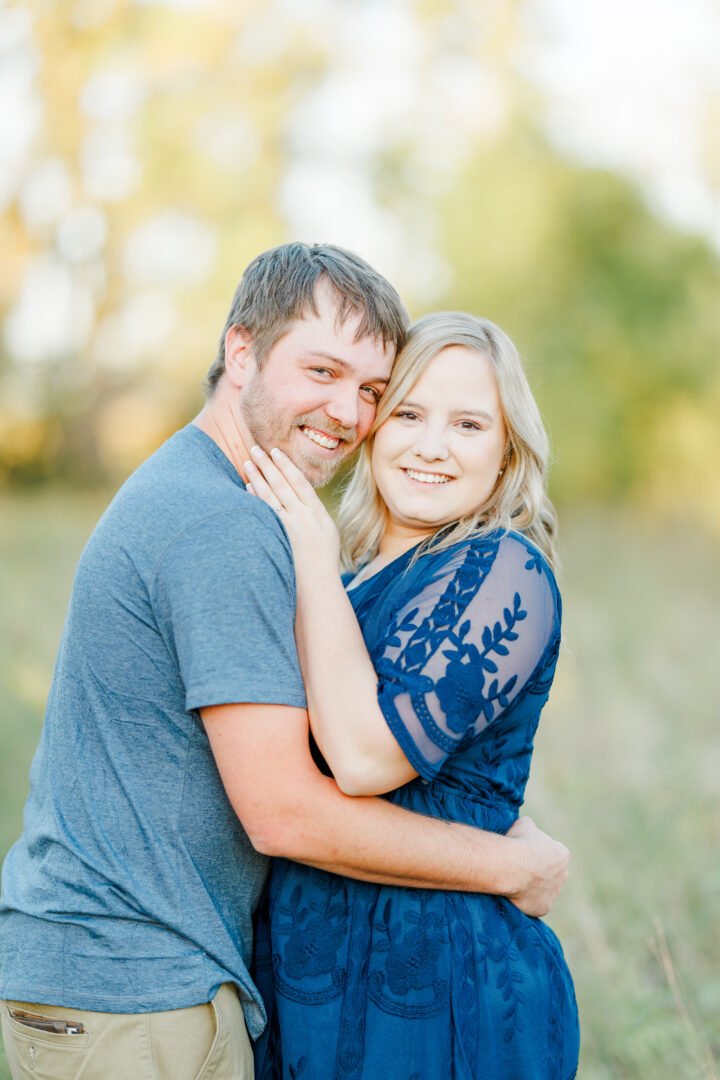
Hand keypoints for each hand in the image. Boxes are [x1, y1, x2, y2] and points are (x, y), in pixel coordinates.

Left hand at [244, 445, 340, 572]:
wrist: (316, 582)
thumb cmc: (323, 556)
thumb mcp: (326, 529)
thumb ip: (313, 511)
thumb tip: (300, 494)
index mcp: (317, 512)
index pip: (299, 482)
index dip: (286, 465)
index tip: (276, 451)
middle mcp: (302, 517)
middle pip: (282, 484)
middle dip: (268, 464)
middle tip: (255, 449)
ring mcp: (289, 527)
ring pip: (270, 496)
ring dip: (258, 477)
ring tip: (247, 462)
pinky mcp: (277, 537)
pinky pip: (264, 513)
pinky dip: (255, 498)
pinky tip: (247, 487)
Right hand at [504, 816, 568, 917]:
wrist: (511, 867)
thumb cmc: (518, 843)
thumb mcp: (524, 824)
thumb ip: (530, 828)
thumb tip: (527, 829)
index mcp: (562, 854)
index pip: (553, 853)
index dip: (538, 852)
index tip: (525, 851)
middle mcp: (563, 874)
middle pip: (552, 873)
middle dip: (540, 871)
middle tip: (521, 867)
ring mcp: (554, 893)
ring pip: (544, 890)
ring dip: (534, 887)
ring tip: (515, 881)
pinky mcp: (544, 908)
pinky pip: (536, 904)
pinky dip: (527, 900)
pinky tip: (514, 894)